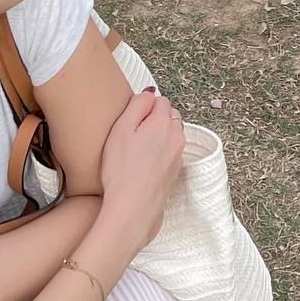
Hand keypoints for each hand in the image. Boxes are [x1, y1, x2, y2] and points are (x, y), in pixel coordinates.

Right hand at [97, 89, 184, 257]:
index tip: (131, 119)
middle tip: (133, 133)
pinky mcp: (175, 172)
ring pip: (172, 135)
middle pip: (170, 116)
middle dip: (155, 119)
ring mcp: (178, 156)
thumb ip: (138, 105)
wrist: (132, 207)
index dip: (145, 107)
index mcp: (163, 123)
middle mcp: (176, 137)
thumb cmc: (121, 170)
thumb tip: (150, 93)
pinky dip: (161, 153)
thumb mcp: (121, 128)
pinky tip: (144, 164)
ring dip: (159, 136)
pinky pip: (170, 153)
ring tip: (137, 150)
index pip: (161, 100)